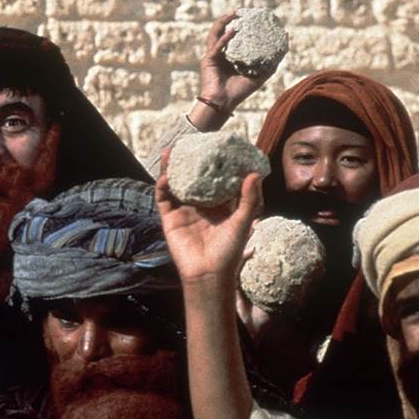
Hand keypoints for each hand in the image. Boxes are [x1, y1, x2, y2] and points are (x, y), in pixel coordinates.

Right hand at [155, 149, 261, 285]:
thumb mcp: (243, 222)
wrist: (209, 274)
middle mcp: (199, 206)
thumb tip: (255, 174)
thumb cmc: (229, 252)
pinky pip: (164, 200)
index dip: (213, 164)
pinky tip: (165, 176)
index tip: (215, 147)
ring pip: (175, 185)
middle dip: (188, 162)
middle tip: (188, 143)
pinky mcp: (170, 219)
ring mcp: (183, 212)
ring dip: (170, 169)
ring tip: (169, 152)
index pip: (214, 180)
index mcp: (218, 206)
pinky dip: (162, 187)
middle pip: (191, 179)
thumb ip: (248, 199)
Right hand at [190, 12, 276, 130]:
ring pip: (216, 34)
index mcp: (230, 57)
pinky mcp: (208, 60)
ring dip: (223, 22)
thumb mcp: (260, 76)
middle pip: (223, 31)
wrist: (223, 104)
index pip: (235, 37)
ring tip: (233, 14)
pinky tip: (233, 31)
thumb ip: (270, 64)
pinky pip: (217, 46)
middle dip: (230, 19)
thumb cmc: (239, 92)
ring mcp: (213, 56)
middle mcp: (220, 54)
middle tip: (240, 11)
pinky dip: (225, 38)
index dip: (241, 26)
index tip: (251, 17)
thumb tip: (284, 47)